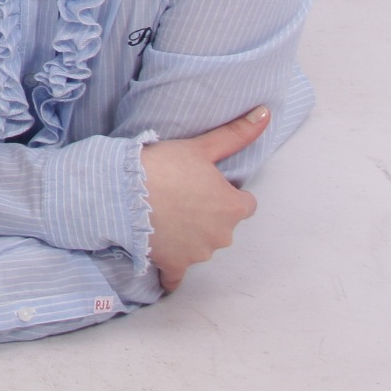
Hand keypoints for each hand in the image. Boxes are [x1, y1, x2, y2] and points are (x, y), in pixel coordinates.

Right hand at [142, 107, 267, 289]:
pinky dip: (172, 270)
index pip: (244, 204)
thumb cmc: (164, 166)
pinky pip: (178, 277)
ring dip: (190, 236)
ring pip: (201, 246)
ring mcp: (199, 254)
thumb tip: (266, 112)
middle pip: (222, 226)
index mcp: (233, 207)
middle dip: (208, 216)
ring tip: (164, 215)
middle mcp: (223, 235)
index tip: (204, 186)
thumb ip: (236, 134)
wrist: (124, 192)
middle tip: (181, 197)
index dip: (225, 194)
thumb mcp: (200, 146)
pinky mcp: (175, 266)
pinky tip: (163, 259)